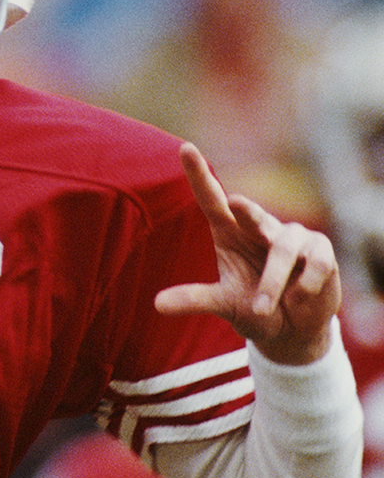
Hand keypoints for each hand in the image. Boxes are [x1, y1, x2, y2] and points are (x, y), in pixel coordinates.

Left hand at [154, 142, 339, 364]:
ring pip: (283, 250)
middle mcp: (259, 227)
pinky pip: (315, 265)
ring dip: (272, 284)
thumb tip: (157, 304)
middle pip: (250, 212)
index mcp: (230, 233)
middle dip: (246, 210)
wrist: (295, 329)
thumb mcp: (225, 305)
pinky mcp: (320, 249)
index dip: (199, 174)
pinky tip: (300, 298)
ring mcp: (292, 235)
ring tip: (264, 308)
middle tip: (235, 203)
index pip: (211, 199)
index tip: (185, 147)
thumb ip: (195, 299)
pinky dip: (304, 289)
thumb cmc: (256, 308)